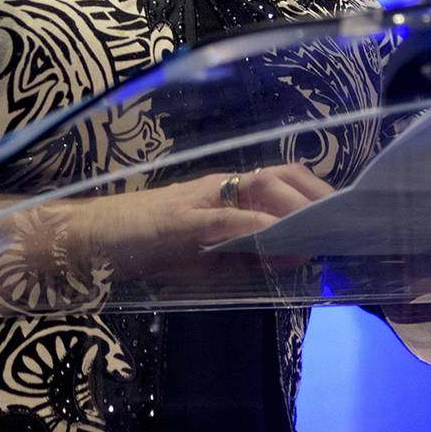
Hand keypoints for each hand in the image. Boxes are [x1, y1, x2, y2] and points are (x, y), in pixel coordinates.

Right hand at [61, 163, 333, 281]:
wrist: (86, 239)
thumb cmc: (143, 245)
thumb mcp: (202, 256)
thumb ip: (245, 254)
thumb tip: (296, 255)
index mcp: (224, 193)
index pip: (280, 181)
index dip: (315, 193)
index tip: (345, 215)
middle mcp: (216, 187)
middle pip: (278, 175)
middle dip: (315, 194)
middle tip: (342, 223)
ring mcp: (197, 200)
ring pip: (256, 190)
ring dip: (293, 207)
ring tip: (320, 228)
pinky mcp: (177, 219)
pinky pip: (222, 218)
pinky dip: (252, 226)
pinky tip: (274, 237)